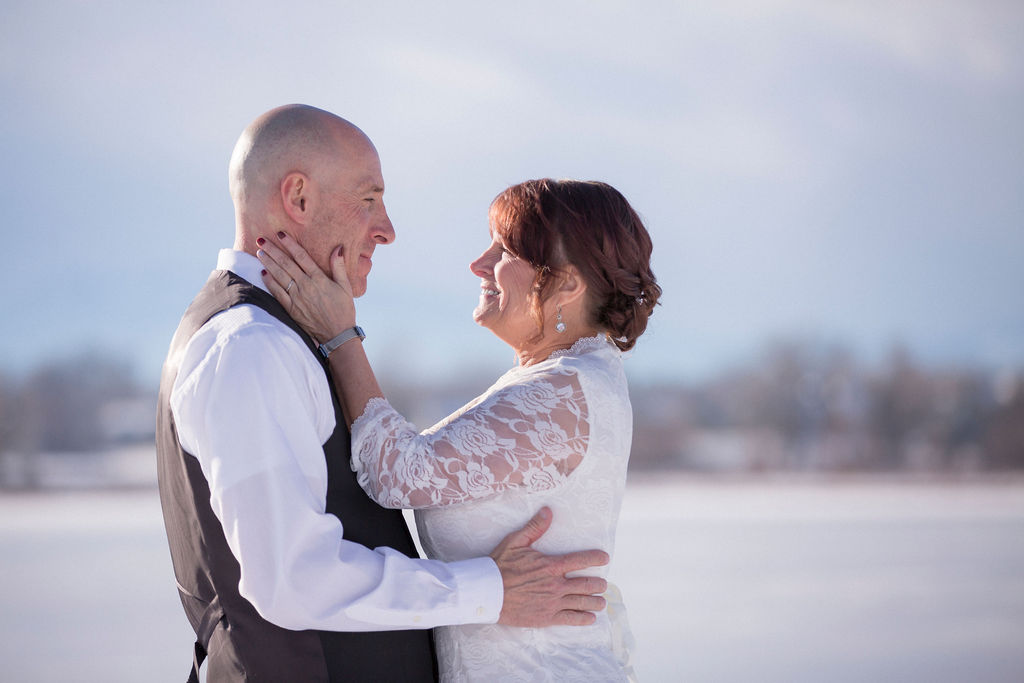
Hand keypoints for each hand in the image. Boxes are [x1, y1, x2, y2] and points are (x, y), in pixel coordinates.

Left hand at [257, 232, 355, 341]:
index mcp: (319, 279)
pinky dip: (269, 283)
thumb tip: (338, 248)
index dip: (290, 244)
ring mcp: (297, 298)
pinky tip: (263, 273)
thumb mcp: (346, 286)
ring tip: (259, 252)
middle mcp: (306, 286)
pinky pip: (277, 293)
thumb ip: (339, 266)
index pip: (301, 256)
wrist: (338, 334)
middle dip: (273, 250)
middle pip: (286, 264)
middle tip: (261, 239)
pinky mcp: (291, 309)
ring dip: (268, 263)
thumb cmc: (344, 309)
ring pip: (279, 276)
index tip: (280, 234)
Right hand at [490, 507, 609, 626]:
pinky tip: (591, 618)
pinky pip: (570, 619)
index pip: (580, 560)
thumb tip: (548, 511)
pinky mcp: (546, 617)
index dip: (595, 558)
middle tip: (603, 584)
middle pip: (586, 585)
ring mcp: (552, 603)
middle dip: (598, 584)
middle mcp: (555, 585)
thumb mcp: (516, 542)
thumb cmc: (500, 565)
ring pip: (582, 603)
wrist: (487, 592)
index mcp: (550, 566)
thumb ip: (535, 527)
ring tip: (601, 602)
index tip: (605, 558)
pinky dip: (584, 618)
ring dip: (596, 602)